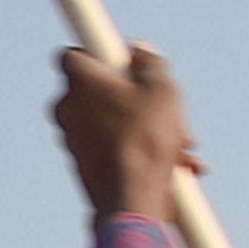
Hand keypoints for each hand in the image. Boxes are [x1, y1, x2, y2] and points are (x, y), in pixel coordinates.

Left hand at [51, 45, 195, 223]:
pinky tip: (174, 165)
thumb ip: (150, 64)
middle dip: (134, 98)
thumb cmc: (146, 139)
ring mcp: (71, 137)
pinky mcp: (81, 163)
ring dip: (143, 128)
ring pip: (109, 122)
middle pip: (98, 90)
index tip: (125, 64)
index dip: (100, 55)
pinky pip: (110, 147)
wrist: (131, 196)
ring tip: (182, 145)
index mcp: (79, 80)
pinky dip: (136, 151)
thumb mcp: (161, 90)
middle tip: (165, 110)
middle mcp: (66, 107)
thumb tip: (139, 50)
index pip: (75, 54)